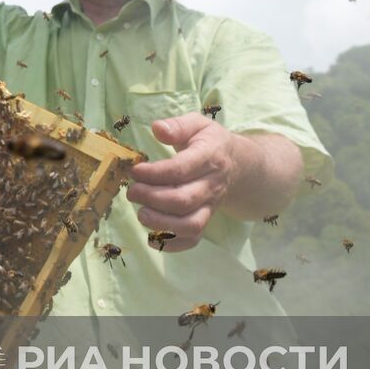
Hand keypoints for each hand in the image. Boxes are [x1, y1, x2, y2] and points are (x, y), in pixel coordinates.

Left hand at [125, 114, 237, 251]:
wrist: (238, 165)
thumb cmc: (209, 142)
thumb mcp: (198, 124)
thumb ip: (177, 125)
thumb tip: (157, 128)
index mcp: (209, 157)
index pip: (180, 170)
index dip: (154, 173)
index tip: (134, 171)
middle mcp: (211, 185)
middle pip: (183, 200)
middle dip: (152, 198)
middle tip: (132, 192)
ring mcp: (210, 206)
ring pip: (190, 224)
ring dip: (161, 223)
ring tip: (141, 213)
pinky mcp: (206, 220)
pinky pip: (193, 239)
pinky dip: (172, 244)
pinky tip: (152, 238)